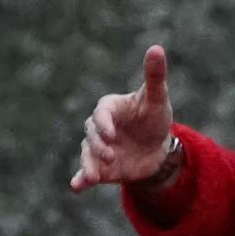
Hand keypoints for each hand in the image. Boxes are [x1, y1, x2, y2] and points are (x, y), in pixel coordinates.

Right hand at [74, 46, 179, 190]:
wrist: (157, 148)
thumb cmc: (154, 117)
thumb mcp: (157, 97)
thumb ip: (154, 75)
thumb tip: (156, 47)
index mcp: (109, 108)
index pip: (101, 113)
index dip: (103, 124)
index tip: (112, 135)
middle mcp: (99, 128)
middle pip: (91, 134)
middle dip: (99, 146)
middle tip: (111, 156)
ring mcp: (98, 148)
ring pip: (87, 154)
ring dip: (88, 164)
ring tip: (93, 176)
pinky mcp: (99, 167)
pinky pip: (85, 173)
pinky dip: (80, 180)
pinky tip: (77, 187)